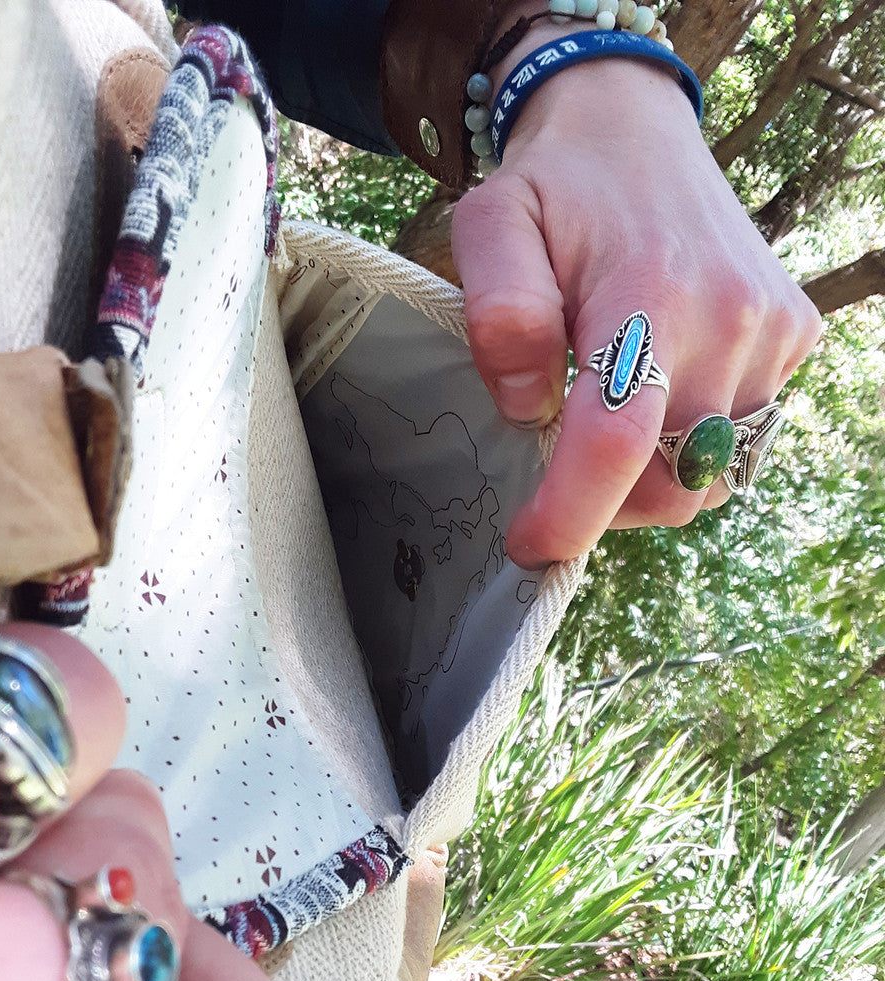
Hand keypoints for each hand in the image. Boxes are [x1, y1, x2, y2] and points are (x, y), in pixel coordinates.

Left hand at [450, 16, 821, 567]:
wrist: (635, 131)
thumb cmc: (555, 186)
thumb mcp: (493, 225)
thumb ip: (499, 313)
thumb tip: (527, 406)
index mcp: (652, 291)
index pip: (619, 440)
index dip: (571, 513)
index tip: (529, 543)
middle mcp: (730, 317)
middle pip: (671, 482)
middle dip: (607, 505)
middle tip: (555, 468)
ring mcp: (772, 330)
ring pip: (710, 472)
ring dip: (648, 477)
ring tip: (603, 420)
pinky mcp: (794, 335)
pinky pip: (742, 434)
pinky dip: (689, 439)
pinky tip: (654, 387)